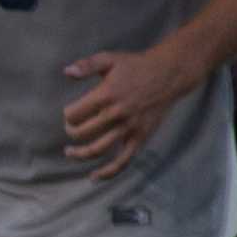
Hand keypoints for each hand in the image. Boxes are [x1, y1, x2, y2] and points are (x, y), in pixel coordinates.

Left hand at [57, 46, 202, 181]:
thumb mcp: (109, 59)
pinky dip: (108, 172)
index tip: (70, 113)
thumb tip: (66, 73)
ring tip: (70, 152)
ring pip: (98, 150)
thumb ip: (86, 65)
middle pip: (82, 133)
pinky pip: (123, 161)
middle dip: (71, 132)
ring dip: (79, 154)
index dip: (68, 115)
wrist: (170, 74)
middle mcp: (117, 114)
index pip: (74, 114)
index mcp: (106, 95)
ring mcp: (129, 127)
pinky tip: (94, 177)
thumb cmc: (136, 66)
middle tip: (71, 127)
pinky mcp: (141, 137)